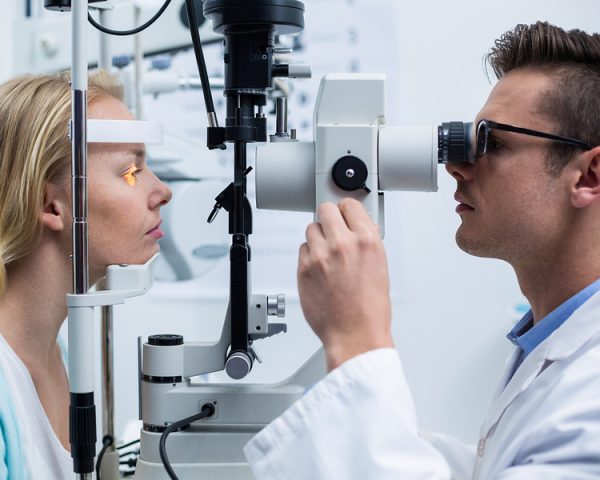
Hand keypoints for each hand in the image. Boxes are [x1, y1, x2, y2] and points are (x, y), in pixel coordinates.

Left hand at [298, 198, 392, 370]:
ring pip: (311, 229)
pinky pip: (302, 250)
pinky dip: (309, 256)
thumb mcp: (380, 267)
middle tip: (334, 231)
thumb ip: (367, 243)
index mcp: (366, 240)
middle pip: (326, 210)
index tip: (345, 216)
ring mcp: (320, 256)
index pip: (349, 205)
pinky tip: (321, 270)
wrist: (355, 335)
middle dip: (330, 219)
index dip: (347, 211)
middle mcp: (342, 244)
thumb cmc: (370, 308)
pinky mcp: (304, 269)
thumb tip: (362, 228)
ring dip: (318, 238)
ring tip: (328, 255)